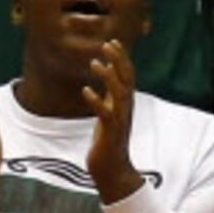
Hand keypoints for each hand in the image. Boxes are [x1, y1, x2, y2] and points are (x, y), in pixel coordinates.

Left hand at [80, 41, 143, 201]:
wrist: (113, 170)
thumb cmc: (109, 142)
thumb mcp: (110, 115)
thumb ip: (109, 97)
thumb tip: (103, 82)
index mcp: (125, 104)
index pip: (128, 76)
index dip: (122, 59)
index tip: (113, 42)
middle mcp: (126, 109)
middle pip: (127, 80)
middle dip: (119, 61)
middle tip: (107, 44)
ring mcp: (120, 120)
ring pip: (119, 94)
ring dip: (109, 77)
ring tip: (95, 63)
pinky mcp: (111, 132)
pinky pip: (106, 113)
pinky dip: (96, 101)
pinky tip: (85, 90)